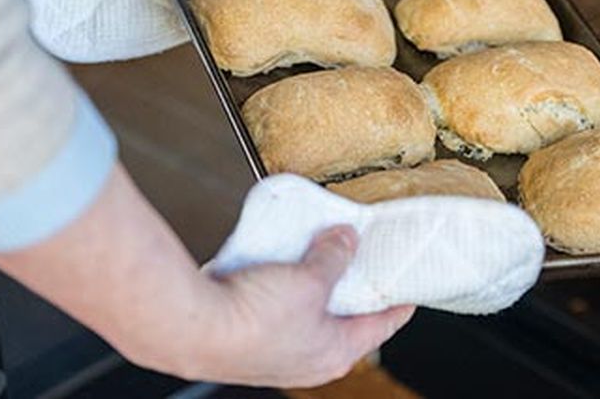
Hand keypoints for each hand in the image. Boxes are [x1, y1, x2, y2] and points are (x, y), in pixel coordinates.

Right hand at [189, 226, 415, 387]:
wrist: (190, 327)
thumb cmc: (251, 320)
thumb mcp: (309, 279)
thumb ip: (334, 256)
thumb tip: (347, 240)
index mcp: (336, 353)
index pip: (383, 325)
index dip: (398, 299)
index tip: (409, 283)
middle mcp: (309, 360)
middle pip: (343, 316)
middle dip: (350, 284)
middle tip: (358, 254)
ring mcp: (278, 352)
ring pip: (307, 311)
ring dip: (312, 283)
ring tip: (314, 250)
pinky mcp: (249, 339)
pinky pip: (276, 307)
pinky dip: (282, 286)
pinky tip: (277, 262)